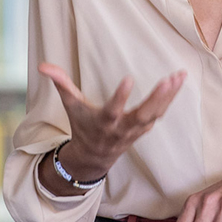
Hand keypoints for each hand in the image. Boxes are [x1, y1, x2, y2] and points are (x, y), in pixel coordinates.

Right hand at [38, 62, 185, 184]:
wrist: (94, 156)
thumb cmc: (81, 125)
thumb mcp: (70, 105)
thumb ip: (60, 83)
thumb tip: (42, 65)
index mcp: (103, 122)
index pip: (112, 110)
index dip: (120, 97)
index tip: (129, 79)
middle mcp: (122, 128)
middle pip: (142, 115)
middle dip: (156, 99)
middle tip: (168, 80)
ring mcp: (136, 130)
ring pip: (156, 114)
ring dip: (169, 96)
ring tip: (179, 75)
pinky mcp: (145, 128)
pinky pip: (160, 113)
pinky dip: (170, 98)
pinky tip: (178, 81)